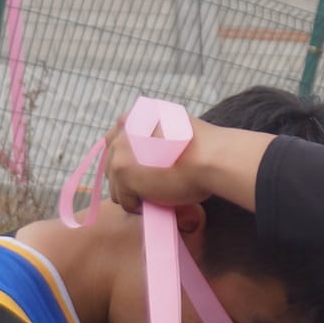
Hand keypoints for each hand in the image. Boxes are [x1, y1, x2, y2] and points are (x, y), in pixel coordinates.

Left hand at [105, 113, 273, 213]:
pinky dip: (139, 206)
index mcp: (136, 116)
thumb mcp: (174, 132)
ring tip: (158, 194)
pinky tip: (158, 200)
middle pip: (112, 165)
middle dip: (129, 179)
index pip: (116, 143)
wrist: (211, 158)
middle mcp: (123, 128)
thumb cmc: (203, 150)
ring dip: (134, 194)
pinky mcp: (122, 172)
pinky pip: (124, 201)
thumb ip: (154, 138)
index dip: (131, 161)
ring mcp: (120, 150)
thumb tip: (149, 158)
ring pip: (115, 186)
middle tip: (154, 185)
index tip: (146, 171)